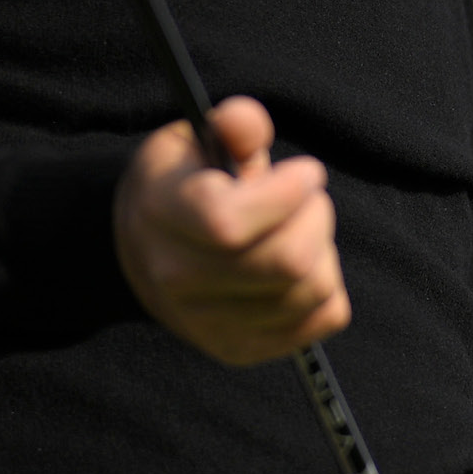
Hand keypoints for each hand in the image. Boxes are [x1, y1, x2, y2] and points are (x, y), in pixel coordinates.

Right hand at [113, 96, 349, 365]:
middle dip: (316, 216)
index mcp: (159, 215)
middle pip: (286, 261)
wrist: (145, 251)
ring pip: (313, 289)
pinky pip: (325, 317)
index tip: (307, 171)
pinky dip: (327, 285)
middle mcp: (176, 279)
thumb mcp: (194, 141)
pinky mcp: (239, 349)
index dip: (284, 195)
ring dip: (324, 249)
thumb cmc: (182, 184)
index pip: (229, 222)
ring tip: (298, 228)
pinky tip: (297, 265)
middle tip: (306, 195)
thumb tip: (245, 124)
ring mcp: (207, 324)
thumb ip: (232, 125)